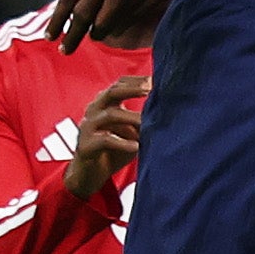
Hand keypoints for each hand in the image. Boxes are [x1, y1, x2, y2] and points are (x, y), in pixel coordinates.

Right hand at [61, 75, 149, 198]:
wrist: (89, 174)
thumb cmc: (113, 149)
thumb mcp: (131, 132)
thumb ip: (143, 121)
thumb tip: (169, 113)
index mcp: (105, 103)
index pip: (119, 84)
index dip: (135, 81)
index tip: (154, 80)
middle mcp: (94, 110)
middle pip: (112, 92)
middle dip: (131, 89)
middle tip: (149, 89)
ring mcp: (88, 127)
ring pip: (110, 115)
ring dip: (131, 117)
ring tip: (147, 122)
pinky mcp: (86, 145)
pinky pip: (105, 140)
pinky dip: (122, 142)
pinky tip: (136, 146)